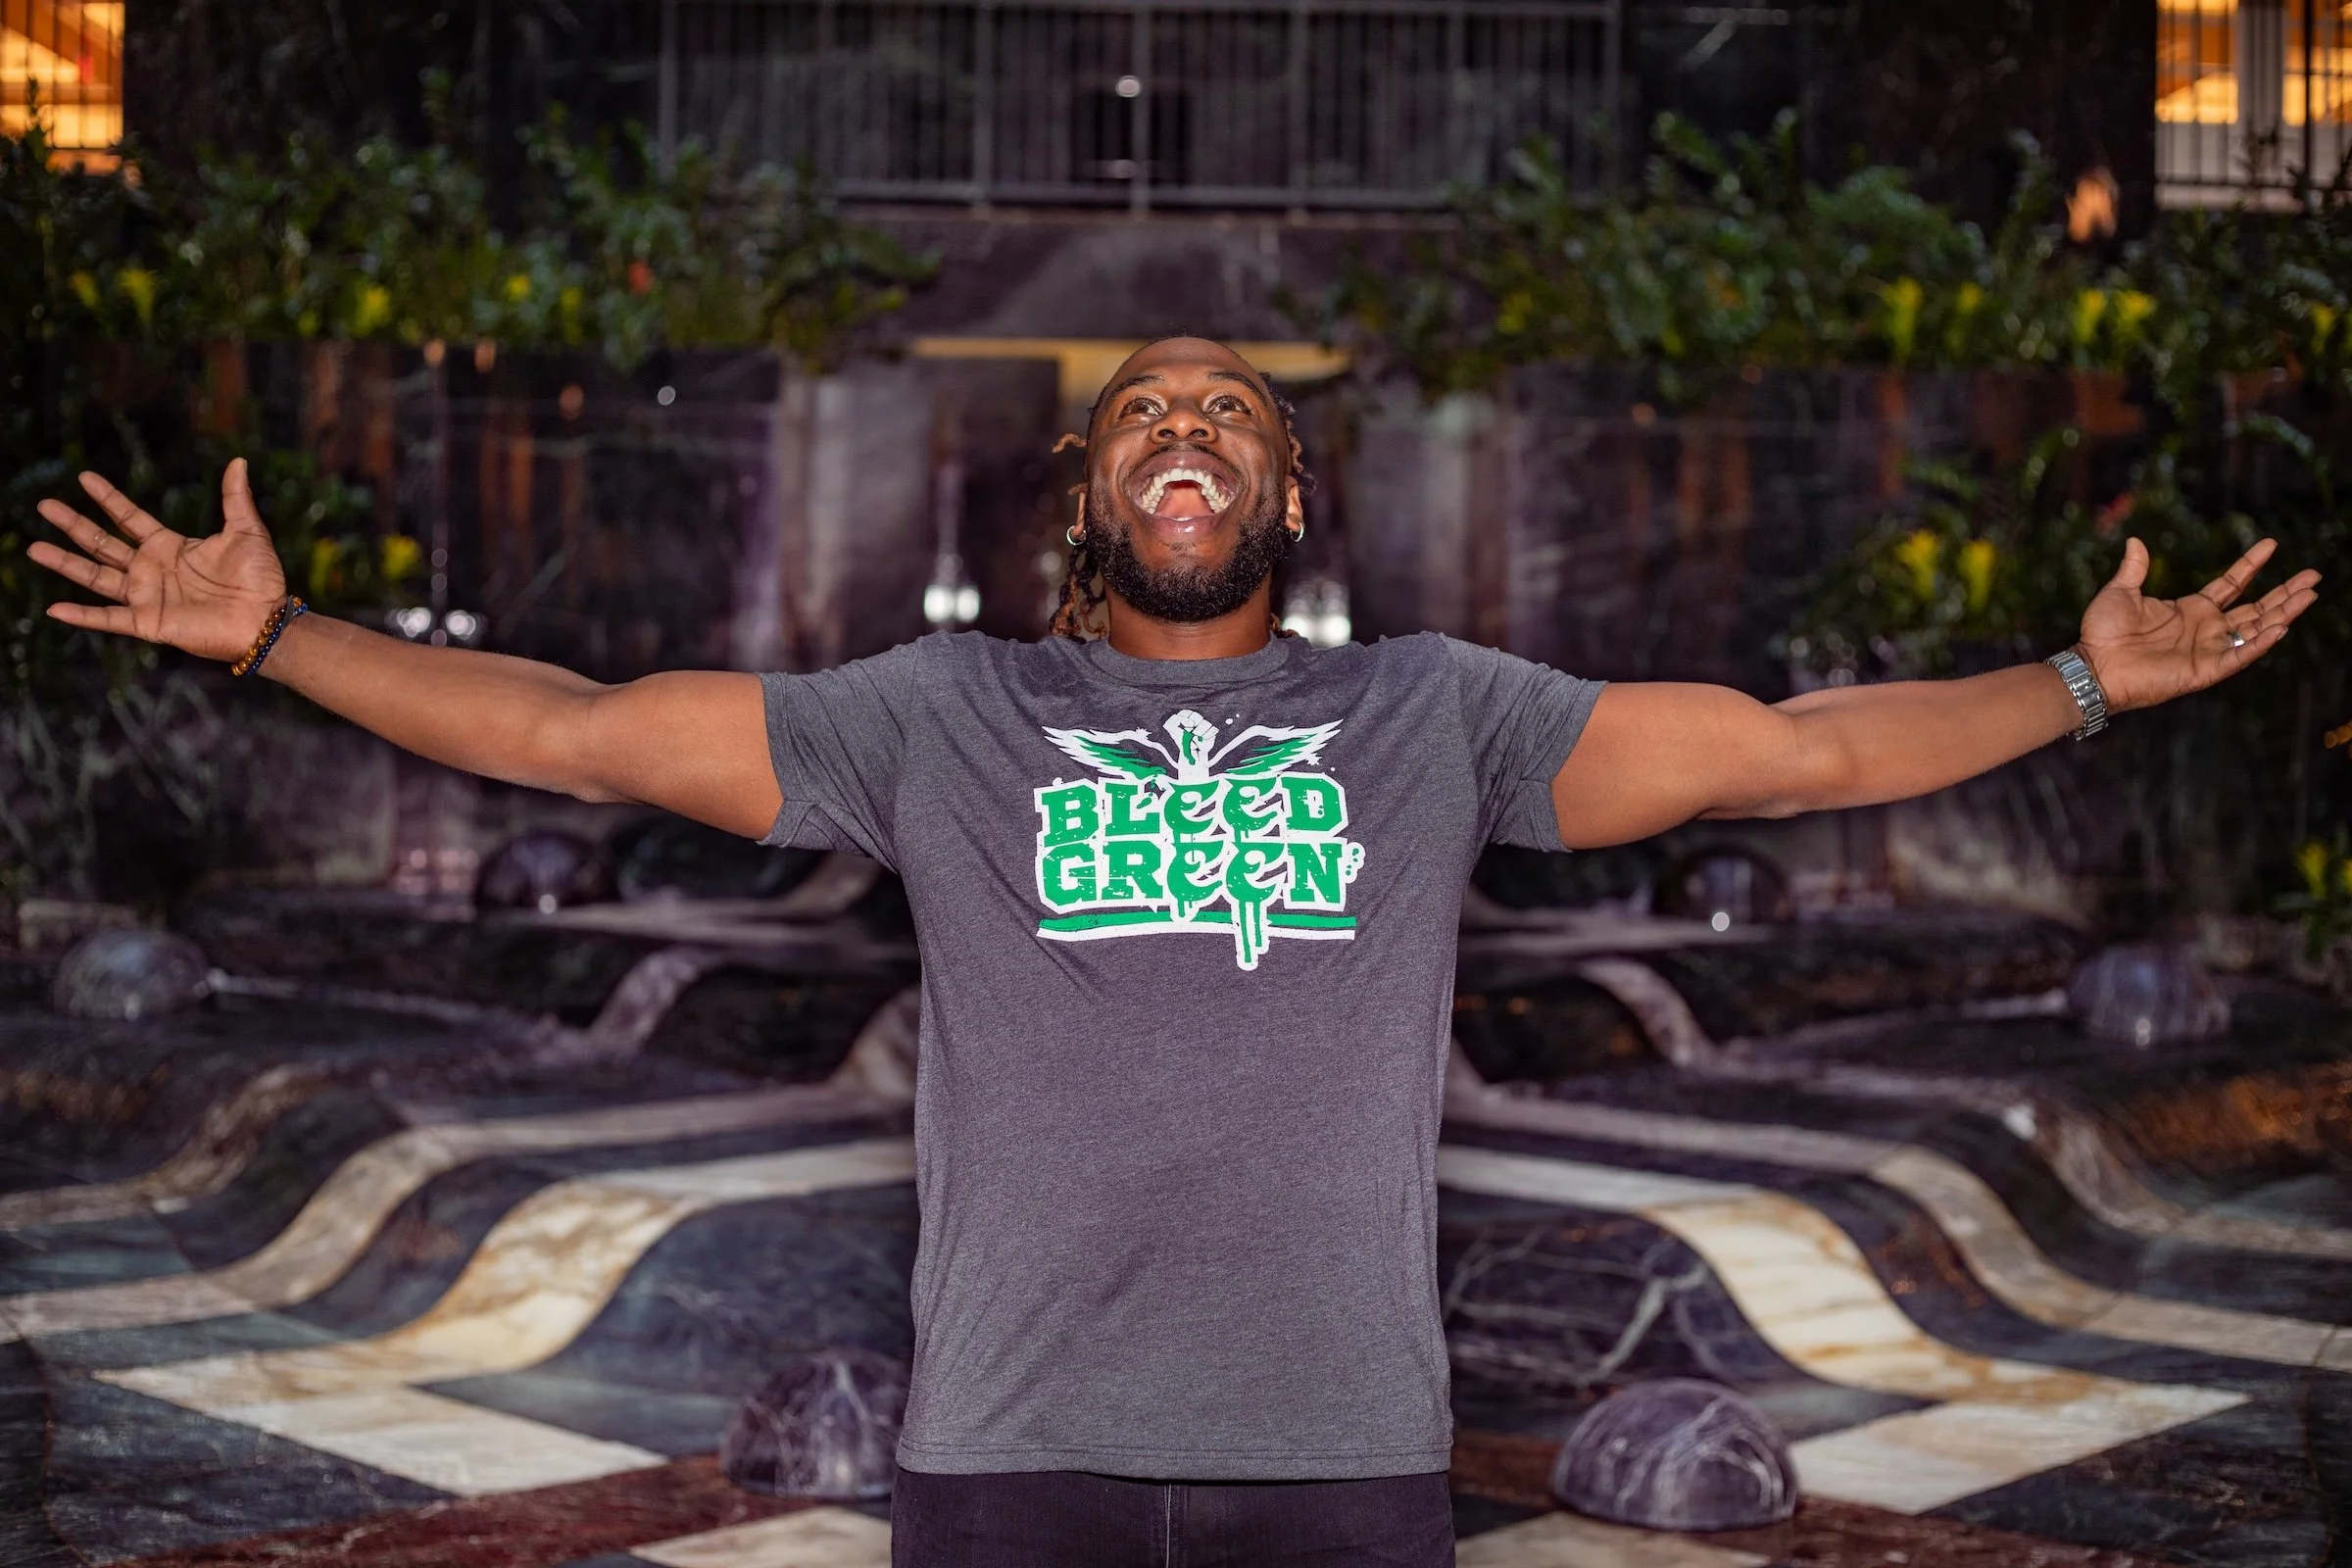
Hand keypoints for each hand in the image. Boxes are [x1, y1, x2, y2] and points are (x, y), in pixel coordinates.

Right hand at [29, 460, 287, 663]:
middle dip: (73, 525)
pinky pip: (109, 618)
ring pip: (96, 576)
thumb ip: (235, 498)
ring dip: (65, 563)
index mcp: (170, 547)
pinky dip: (82, 616)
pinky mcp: (149, 621)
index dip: (108, 498)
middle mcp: (152, 569)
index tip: (84, 477)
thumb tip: (239, 461)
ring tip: (34, 548)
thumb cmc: (259, 578)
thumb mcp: (246, 531)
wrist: (266, 619)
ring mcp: (147, 596)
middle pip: (102, 543)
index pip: (129, 518)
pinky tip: (54, 609)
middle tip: (44, 505)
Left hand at [2076, 536, 2320, 712]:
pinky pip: (2240, 655)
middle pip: (2256, 607)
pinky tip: (2281, 626)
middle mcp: (2206, 628)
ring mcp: (2208, 649)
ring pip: (2256, 629)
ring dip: (2283, 613)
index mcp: (2191, 609)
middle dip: (2285, 593)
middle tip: (2313, 576)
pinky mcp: (2205, 670)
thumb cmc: (2103, 633)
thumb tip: (2135, 540)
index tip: (2272, 544)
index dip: (2252, 565)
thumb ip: (2135, 569)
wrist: (2093, 666)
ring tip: (2310, 595)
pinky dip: (2260, 643)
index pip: (2231, 584)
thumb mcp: (2121, 592)